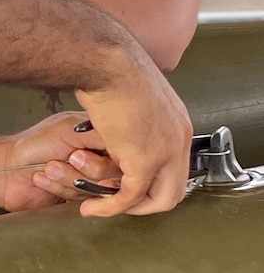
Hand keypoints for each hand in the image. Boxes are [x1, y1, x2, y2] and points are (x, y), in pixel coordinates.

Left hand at [0, 113, 123, 212]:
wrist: (6, 170)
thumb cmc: (35, 144)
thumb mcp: (69, 130)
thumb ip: (100, 134)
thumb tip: (126, 140)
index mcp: (100, 136)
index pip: (121, 153)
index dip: (104, 159)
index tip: (79, 156)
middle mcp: (99, 157)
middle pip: (112, 175)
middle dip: (83, 169)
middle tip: (64, 159)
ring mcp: (89, 178)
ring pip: (96, 189)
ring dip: (66, 178)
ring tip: (48, 168)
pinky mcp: (78, 197)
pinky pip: (82, 200)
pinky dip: (59, 189)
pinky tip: (42, 179)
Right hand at [75, 59, 191, 214]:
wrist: (106, 63)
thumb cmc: (112, 69)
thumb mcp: (135, 97)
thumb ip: (137, 121)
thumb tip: (122, 129)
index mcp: (178, 124)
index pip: (175, 169)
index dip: (150, 183)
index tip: (124, 183)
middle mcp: (179, 140)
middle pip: (174, 191)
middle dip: (143, 204)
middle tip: (116, 203)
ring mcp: (166, 151)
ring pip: (158, 199)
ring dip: (127, 209)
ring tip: (101, 206)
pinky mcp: (145, 160)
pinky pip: (130, 195)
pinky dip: (110, 206)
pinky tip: (92, 206)